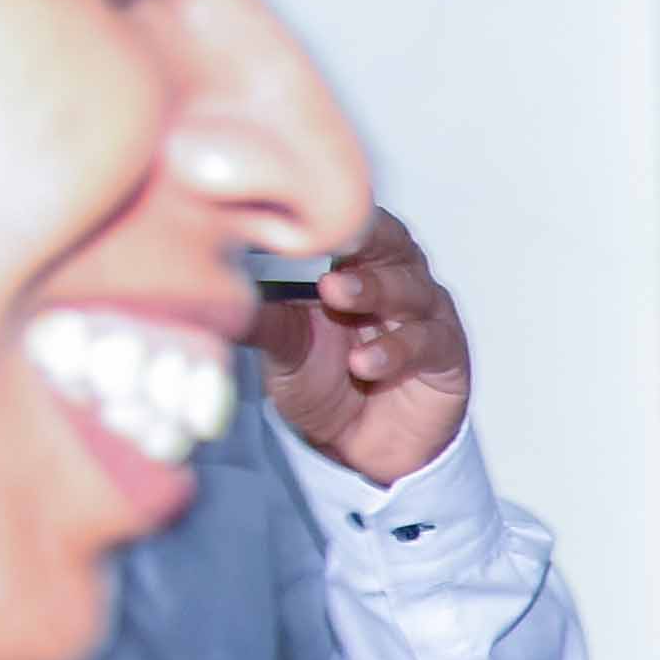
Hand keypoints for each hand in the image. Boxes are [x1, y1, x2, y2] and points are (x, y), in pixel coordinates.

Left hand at [256, 208, 476, 482]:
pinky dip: (396, 350)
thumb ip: (264, 319)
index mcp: (356, 264)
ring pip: (411, 288)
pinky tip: (366, 362)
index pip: (353, 223)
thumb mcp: (285, 349)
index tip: (304, 211)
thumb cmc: (325, 383)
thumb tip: (211, 293)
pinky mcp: (447, 354)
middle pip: (392, 243)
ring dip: (375, 289)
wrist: (359, 447)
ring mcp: (425, 315)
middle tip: (325, 247)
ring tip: (336, 298)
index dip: (336, 215)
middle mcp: (396, 279)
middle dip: (363, 242)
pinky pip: (428, 341)